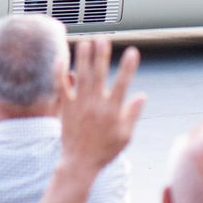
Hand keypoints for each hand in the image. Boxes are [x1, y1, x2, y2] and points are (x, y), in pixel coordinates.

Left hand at [59, 37, 145, 171]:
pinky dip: (60, 73)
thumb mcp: (125, 136)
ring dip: (82, 58)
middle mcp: (95, 105)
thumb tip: (142, 95)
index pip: (122, 84)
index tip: (133, 51)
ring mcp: (79, 105)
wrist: (80, 163)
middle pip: (98, 75)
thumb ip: (133, 114)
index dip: (128, 67)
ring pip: (80, 76)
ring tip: (84, 42)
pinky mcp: (66, 108)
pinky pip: (61, 87)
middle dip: (101, 55)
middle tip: (103, 39)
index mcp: (112, 111)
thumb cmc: (105, 150)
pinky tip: (62, 58)